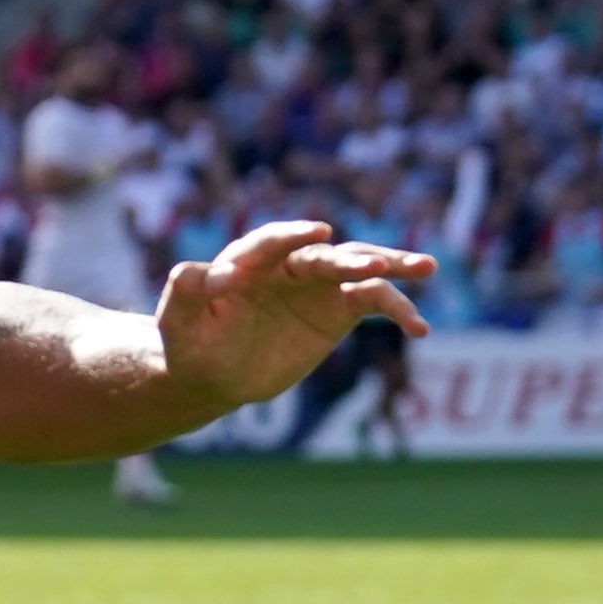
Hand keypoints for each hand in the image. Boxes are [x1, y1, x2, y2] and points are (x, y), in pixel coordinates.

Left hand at [154, 219, 434, 408]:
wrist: (212, 371)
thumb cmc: (189, 340)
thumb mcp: (176, 320)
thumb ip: (187, 290)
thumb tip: (212, 272)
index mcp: (247, 260)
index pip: (270, 242)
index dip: (292, 237)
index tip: (318, 233)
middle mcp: (288, 265)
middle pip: (324, 254)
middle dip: (351, 258)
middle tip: (377, 264)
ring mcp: (317, 285)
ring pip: (360, 267)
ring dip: (392, 266)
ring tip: (426, 267)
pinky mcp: (338, 310)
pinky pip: (375, 302)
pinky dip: (399, 310)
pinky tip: (420, 329)